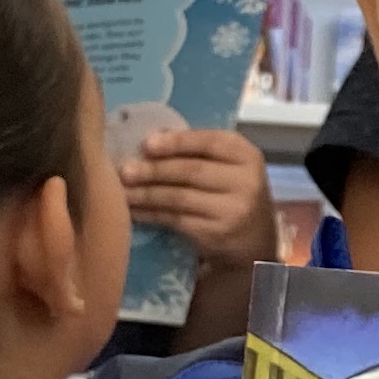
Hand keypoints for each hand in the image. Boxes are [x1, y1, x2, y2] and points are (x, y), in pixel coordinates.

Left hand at [124, 124, 280, 261]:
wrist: (254, 239)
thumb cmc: (232, 193)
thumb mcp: (229, 166)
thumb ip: (200, 152)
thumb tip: (151, 139)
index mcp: (246, 155)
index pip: (210, 142)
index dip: (177, 142)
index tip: (146, 144)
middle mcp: (245, 182)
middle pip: (191, 171)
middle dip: (154, 170)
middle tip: (124, 170)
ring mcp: (232, 210)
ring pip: (180, 198)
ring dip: (147, 194)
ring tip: (124, 190)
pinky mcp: (216, 234)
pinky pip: (177, 220)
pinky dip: (152, 214)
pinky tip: (135, 211)